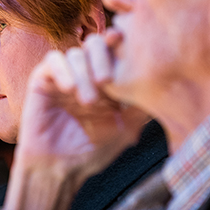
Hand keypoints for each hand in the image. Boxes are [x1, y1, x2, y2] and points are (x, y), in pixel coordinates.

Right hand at [0, 35, 147, 209]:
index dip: (119, 42)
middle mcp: (84, 72)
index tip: (124, 41)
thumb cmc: (93, 151)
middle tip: (107, 80)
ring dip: (83, 74)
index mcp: (105, 79)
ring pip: (74, 53)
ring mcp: (63, 75)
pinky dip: (63, 70)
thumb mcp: (126, 128)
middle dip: (102, 57)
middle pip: (94, 43)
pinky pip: (52, 61)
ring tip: (88, 102)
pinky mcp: (42, 79)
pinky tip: (69, 89)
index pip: (113, 49)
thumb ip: (142, 107)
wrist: (59, 168)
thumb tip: (167, 90)